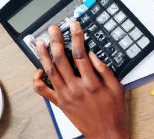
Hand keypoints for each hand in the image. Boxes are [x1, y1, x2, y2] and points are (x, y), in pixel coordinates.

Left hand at [33, 21, 127, 138]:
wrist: (106, 134)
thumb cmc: (113, 112)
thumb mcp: (116, 87)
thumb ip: (104, 69)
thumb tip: (92, 54)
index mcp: (91, 83)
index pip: (80, 54)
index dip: (76, 37)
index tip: (73, 26)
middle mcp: (76, 88)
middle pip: (61, 59)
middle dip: (56, 41)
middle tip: (53, 30)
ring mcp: (65, 95)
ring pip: (50, 71)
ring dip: (43, 55)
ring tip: (41, 42)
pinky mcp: (59, 103)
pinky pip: (43, 90)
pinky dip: (38, 79)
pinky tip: (39, 70)